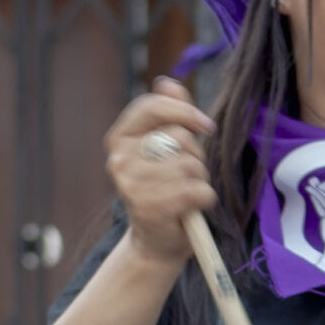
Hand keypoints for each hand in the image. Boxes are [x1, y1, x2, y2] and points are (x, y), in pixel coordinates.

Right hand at [106, 80, 216, 267]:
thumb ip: (170, 113)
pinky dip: (204, 199)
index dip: (185, 112)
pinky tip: (192, 208)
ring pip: (190, 165)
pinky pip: (196, 190)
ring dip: (200, 179)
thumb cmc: (166, 189)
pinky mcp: (150, 208)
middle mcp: (119, 160)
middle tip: (185, 174)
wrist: (157, 242)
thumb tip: (167, 83)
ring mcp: (132, 185)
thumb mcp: (167, 147)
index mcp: (119, 138)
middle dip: (194, 154)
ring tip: (186, 193)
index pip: (152, 106)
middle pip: (179, 137)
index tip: (205, 127)